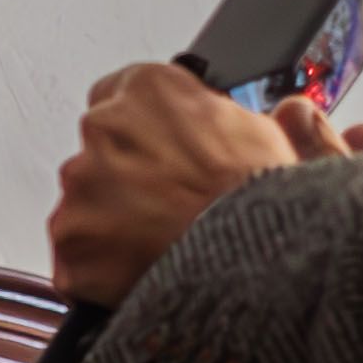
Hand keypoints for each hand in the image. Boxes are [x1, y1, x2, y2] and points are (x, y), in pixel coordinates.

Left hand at [49, 61, 301, 303]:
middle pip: (101, 153)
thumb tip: (292, 115)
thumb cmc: (265, 205)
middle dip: (127, 178)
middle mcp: (104, 130)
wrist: (254, 268)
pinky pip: (77, 260)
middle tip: (172, 206)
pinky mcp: (70, 247)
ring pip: (85, 207)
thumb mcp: (285, 143)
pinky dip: (100, 271)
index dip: (147, 130)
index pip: (122, 95)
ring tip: (161, 244)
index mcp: (149, 89)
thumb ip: (273, 121)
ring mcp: (81, 190)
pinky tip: (142, 274)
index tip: (164, 151)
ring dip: (111, 224)